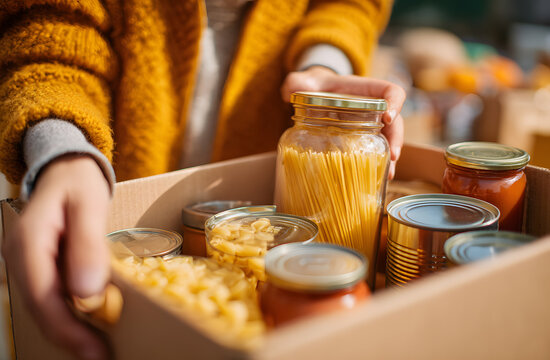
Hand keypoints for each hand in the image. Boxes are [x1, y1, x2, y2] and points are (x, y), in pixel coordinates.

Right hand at [2, 155, 110, 359]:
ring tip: (97, 347)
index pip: (42, 296)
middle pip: (40, 307)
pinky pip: (49, 295)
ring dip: (68, 329)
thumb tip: (87, 292)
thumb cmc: (79, 183)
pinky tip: (88, 323)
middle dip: (69, 336)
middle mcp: (19, 257)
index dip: (66, 327)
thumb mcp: (89, 206)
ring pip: (43, 305)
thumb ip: (88, 245)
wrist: (67, 169)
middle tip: (100, 355)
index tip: (94, 349)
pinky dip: (68, 313)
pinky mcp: (38, 266)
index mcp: (28, 242)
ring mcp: (26, 262)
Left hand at [281, 66, 405, 178]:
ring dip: (391, 157)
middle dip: (397, 139)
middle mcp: (374, 108)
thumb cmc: (316, 85)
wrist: (316, 94)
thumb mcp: (306, 81)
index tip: (388, 117)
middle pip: (396, 121)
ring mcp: (370, 125)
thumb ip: (297, 82)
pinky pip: (375, 151)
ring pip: (389, 140)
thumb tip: (289, 91)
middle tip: (394, 156)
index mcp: (366, 90)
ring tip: (388, 174)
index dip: (395, 102)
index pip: (390, 90)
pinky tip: (374, 177)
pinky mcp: (362, 139)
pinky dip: (377, 164)